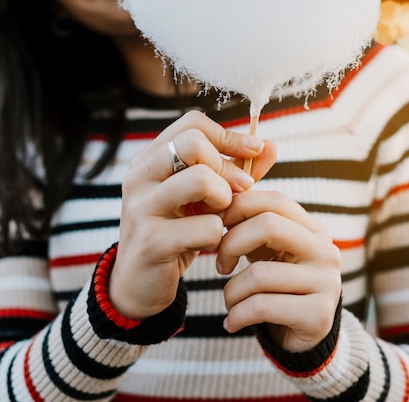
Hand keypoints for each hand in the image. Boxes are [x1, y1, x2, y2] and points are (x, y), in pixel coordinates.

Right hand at [109, 111, 276, 319]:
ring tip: (222, 217)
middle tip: (238, 192)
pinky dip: (219, 235)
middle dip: (227, 168)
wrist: (140, 284)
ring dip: (224, 199)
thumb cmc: (178, 234)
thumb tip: (269, 145)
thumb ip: (235, 171)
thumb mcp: (204, 199)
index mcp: (150, 160)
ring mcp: (142, 208)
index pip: (192, 124)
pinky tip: (212, 244)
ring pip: (199, 179)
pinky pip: (205, 226)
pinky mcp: (152, 241)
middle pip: (192, 144)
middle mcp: (139, 177)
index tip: (254, 152)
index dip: (229, 136)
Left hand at [218, 190, 341, 352]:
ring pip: (259, 274)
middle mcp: (326, 251)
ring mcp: (326, 283)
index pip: (274, 200)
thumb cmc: (278, 288)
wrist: (303, 339)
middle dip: (231, 244)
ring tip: (230, 302)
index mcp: (314, 230)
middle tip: (220, 265)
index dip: (239, 208)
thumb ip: (253, 227)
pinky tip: (232, 322)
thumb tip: (217, 202)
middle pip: (267, 226)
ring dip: (231, 291)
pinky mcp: (318, 315)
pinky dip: (237, 315)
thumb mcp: (269, 253)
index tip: (218, 228)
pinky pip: (262, 306)